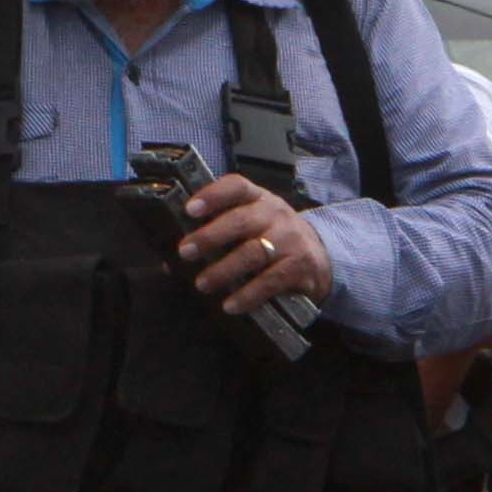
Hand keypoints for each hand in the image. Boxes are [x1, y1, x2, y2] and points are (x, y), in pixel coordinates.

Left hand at [174, 172, 332, 319]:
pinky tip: (231, 305)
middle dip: (210, 236)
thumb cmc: (275, 239)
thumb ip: (217, 235)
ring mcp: (290, 241)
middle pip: (241, 220)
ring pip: (254, 252)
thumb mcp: (252, 226)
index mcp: (260, 199)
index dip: (213, 195)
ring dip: (224, 270)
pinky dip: (248, 295)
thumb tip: (169, 261)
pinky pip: (270, 281)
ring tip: (202, 284)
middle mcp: (276, 215)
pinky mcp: (299, 268)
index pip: (236, 186)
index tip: (190, 209)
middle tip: (186, 252)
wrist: (322, 257)